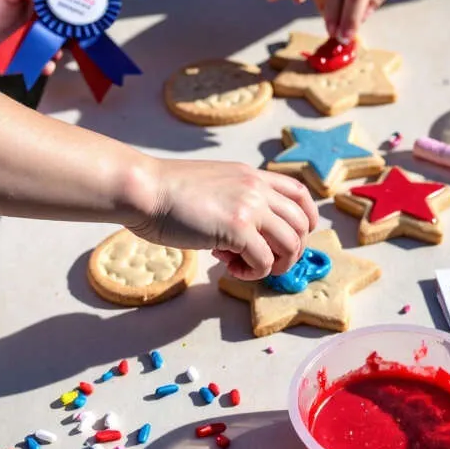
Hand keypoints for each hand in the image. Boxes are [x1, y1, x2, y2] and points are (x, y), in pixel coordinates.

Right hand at [134, 160, 317, 279]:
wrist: (144, 190)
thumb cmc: (168, 192)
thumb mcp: (214, 186)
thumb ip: (236, 204)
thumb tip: (244, 241)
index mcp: (252, 175)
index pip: (301, 194)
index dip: (305, 220)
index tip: (289, 238)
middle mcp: (258, 188)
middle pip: (301, 224)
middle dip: (289, 250)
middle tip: (263, 260)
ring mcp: (250, 207)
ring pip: (291, 244)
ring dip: (274, 264)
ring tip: (246, 267)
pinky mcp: (238, 229)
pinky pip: (264, 261)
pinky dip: (253, 273)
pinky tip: (229, 267)